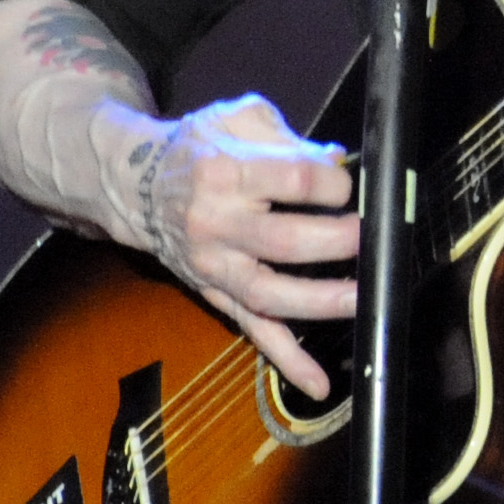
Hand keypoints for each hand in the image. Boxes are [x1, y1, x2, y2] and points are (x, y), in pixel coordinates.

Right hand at [129, 95, 357, 402]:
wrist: (135, 186)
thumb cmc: (199, 148)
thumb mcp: (236, 120)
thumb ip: (287, 136)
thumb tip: (338, 160)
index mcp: (224, 172)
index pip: (291, 179)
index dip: (331, 184)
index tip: (347, 185)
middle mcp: (215, 222)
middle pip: (283, 240)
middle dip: (334, 242)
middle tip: (368, 239)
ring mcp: (215, 266)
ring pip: (269, 293)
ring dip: (320, 302)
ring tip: (360, 301)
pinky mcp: (215, 295)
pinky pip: (253, 330)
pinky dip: (286, 360)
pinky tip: (317, 383)